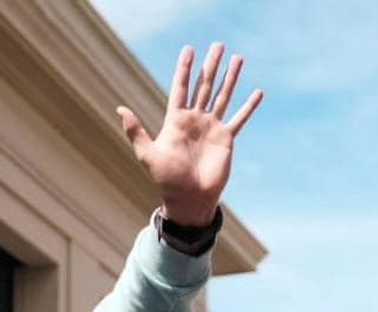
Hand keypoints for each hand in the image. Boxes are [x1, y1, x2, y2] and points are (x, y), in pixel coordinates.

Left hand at [118, 43, 262, 226]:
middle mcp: (195, 120)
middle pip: (204, 86)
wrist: (189, 199)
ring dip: (230, 78)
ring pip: (223, 96)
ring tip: (238, 58)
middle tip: (218, 45)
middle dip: (211, 65)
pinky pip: (239, 119)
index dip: (185, 69)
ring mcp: (211, 128)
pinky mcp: (226, 139)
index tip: (189, 49)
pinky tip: (257, 92)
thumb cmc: (166, 179)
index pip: (181, 87)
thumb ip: (136, 131)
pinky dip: (249, 106)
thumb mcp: (148, 154)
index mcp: (176, 120)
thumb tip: (120, 108)